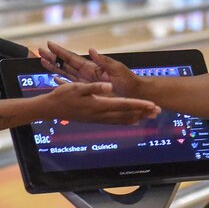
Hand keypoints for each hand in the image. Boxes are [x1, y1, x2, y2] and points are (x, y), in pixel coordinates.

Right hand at [39, 42, 140, 96]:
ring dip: (55, 67)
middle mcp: (87, 75)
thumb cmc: (128, 81)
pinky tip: (55, 78)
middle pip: (66, 64)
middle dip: (53, 57)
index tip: (49, 44)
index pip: (73, 58)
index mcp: (93, 69)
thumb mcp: (117, 69)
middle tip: (39, 51)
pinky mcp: (88, 92)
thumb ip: (104, 61)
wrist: (136, 94)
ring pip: (66, 73)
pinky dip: (62, 81)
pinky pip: (72, 85)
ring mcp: (86, 83)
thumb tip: (91, 50)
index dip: (61, 51)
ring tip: (42, 60)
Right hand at [44, 81, 159, 124]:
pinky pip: (114, 121)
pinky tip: (131, 120)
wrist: (51, 108)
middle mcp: (100, 114)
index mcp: (98, 105)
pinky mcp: (95, 119)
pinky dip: (125, 120)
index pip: (123, 105)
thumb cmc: (62, 96)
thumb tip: (109, 86)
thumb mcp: (77, 87)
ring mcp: (97, 118)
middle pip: (126, 114)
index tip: (151, 105)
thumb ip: (95, 87)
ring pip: (122, 119)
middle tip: (157, 111)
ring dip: (136, 117)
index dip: (138, 104)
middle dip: (143, 112)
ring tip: (149, 116)